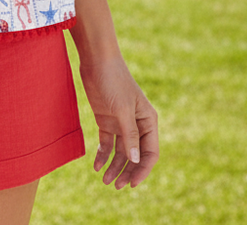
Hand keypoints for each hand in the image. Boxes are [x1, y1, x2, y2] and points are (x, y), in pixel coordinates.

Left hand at [79, 55, 157, 188]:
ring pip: (121, 152)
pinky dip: (103, 155)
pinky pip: (107, 143)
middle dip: (127, 172)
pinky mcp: (106, 119)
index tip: (132, 184)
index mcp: (148, 121)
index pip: (149, 153)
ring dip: (114, 166)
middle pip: (134, 155)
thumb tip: (135, 160)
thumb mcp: (123, 109)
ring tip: (105, 181)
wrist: (96, 60)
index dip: (142, 170)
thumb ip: (129, 135)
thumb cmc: (114, 81)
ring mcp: (121, 122)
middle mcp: (136, 124)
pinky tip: (96, 166)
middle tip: (115, 186)